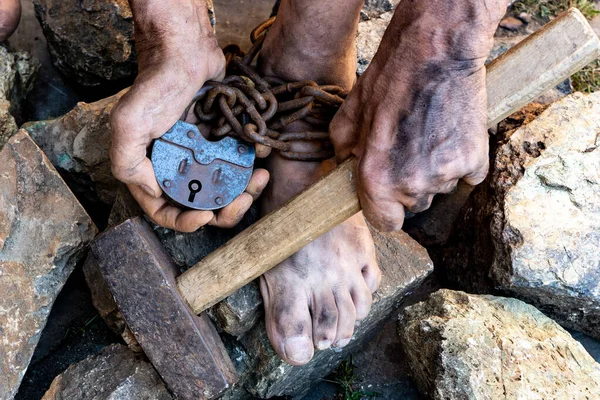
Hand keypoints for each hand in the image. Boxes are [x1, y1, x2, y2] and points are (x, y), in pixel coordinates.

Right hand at [110, 0, 268, 231]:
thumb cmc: (157, 86)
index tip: (205, 215)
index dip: (184, 222)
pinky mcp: (220, 142)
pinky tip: (261, 158)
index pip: (164, 211)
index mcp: (150, 170)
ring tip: (259, 178)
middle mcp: (175, 168)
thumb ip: (129, 164)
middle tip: (243, 198)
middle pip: (201, 205)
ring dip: (244, 191)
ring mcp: (200, 157)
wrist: (185, 50)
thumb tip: (154, 193)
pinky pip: (238, 164)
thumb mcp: (129, 124)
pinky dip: (251, 166)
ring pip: (224, 189)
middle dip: (224, 209)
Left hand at [330, 0, 505, 231]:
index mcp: (377, 179)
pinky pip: (467, 176)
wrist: (437, 52)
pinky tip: (448, 133)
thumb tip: (346, 168)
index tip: (386, 197)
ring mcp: (446, 174)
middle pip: (412, 204)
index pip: (385, 223)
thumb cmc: (389, 80)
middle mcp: (412, 184)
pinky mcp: (476, 161)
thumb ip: (343, 153)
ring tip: (427, 134)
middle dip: (406, 183)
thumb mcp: (348, 115)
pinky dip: (459, 160)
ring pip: (439, 189)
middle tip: (406, 147)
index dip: (384, 209)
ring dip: (433, 171)